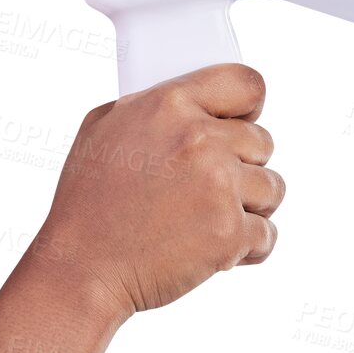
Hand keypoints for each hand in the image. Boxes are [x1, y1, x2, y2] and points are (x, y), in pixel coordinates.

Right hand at [30, 63, 282, 319]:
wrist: (81, 268)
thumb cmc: (87, 201)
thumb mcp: (103, 126)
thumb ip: (152, 104)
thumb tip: (192, 101)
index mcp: (170, 104)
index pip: (247, 84)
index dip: (248, 108)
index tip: (241, 124)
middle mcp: (200, 140)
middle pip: (263, 141)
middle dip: (243, 165)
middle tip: (209, 186)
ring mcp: (219, 186)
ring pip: (272, 187)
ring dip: (249, 205)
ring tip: (209, 218)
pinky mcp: (230, 233)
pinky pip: (267, 233)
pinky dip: (246, 246)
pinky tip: (211, 246)